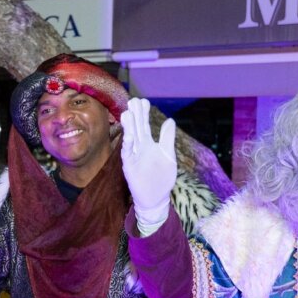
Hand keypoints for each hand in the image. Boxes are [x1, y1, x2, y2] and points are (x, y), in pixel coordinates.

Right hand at [119, 98, 176, 232]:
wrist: (156, 198)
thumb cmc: (162, 177)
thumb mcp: (168, 155)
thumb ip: (167, 138)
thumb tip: (169, 120)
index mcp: (148, 144)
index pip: (144, 125)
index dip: (144, 114)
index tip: (143, 100)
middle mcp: (139, 148)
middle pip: (136, 129)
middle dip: (134, 115)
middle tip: (133, 100)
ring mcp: (134, 157)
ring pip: (130, 139)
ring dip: (129, 127)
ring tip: (128, 113)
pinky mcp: (130, 167)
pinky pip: (128, 155)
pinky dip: (128, 145)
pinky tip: (130, 135)